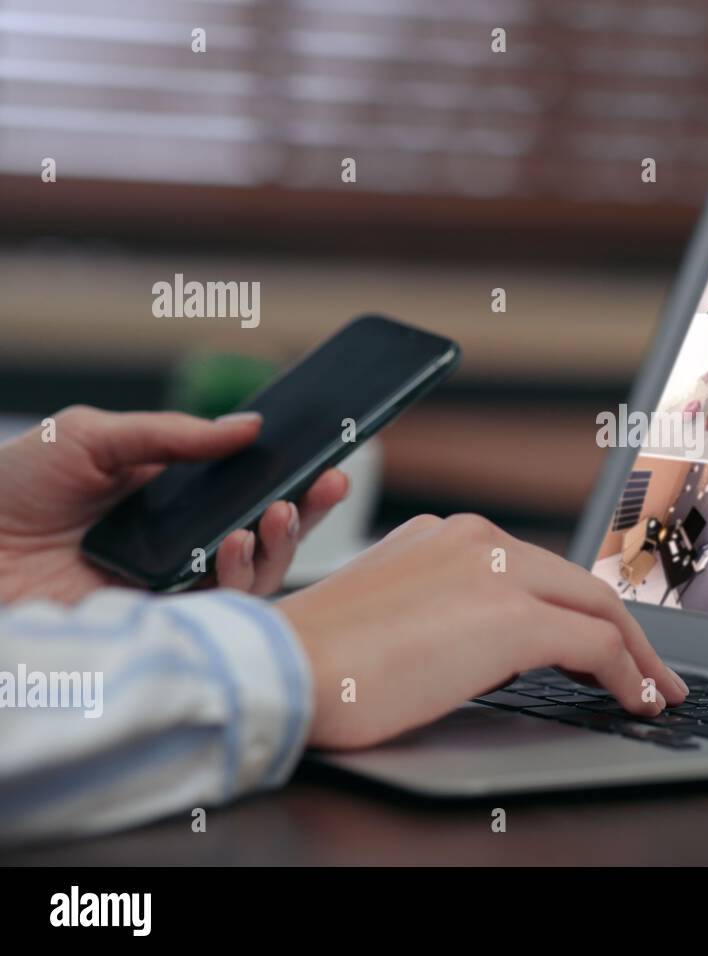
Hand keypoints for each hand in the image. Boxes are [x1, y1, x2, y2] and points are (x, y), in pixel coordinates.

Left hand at [0, 405, 348, 603]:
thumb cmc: (11, 489)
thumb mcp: (91, 437)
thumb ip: (172, 434)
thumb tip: (249, 426)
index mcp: (170, 501)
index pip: (248, 492)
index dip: (293, 480)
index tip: (329, 461)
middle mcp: (180, 547)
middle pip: (266, 536)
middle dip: (306, 512)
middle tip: (327, 484)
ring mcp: (170, 589)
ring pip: (255, 577)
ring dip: (279, 544)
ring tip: (275, 514)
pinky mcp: (156, 627)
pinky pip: (219, 610)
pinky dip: (239, 576)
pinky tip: (235, 543)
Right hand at [278, 513, 689, 748]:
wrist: (280, 668)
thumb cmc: (322, 661)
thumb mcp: (397, 617)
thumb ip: (453, 615)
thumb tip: (507, 652)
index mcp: (448, 536)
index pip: (539, 572)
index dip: (583, 613)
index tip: (606, 647)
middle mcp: (477, 540)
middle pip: (579, 586)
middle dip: (628, 635)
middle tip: (653, 674)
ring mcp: (496, 572)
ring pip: (598, 609)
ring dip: (636, 657)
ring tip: (655, 693)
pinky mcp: (510, 616)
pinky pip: (594, 646)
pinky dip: (627, 676)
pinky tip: (636, 702)